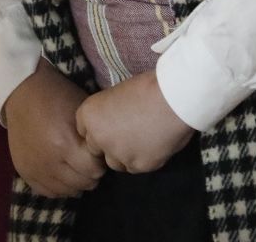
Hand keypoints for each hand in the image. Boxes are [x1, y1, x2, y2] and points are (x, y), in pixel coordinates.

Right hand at [3, 60, 106, 197]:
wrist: (23, 92)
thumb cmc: (58, 96)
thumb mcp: (81, 110)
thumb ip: (92, 135)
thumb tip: (103, 155)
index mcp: (64, 144)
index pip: (94, 170)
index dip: (99, 161)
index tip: (97, 153)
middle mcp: (49, 161)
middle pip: (82, 183)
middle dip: (90, 173)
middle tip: (88, 160)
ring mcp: (35, 169)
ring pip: (67, 191)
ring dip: (76, 181)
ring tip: (76, 166)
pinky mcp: (24, 172)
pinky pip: (48, 192)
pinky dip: (59, 186)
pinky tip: (63, 174)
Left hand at [74, 70, 194, 174]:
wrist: (172, 98)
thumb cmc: (146, 87)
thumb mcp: (116, 95)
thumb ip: (108, 115)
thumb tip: (111, 126)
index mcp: (88, 115)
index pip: (83, 131)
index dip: (99, 128)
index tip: (111, 124)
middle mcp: (97, 137)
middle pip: (97, 149)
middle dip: (109, 144)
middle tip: (128, 133)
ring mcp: (117, 154)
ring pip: (115, 163)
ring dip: (125, 155)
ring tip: (143, 139)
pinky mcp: (138, 165)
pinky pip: (136, 167)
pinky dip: (143, 159)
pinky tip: (154, 144)